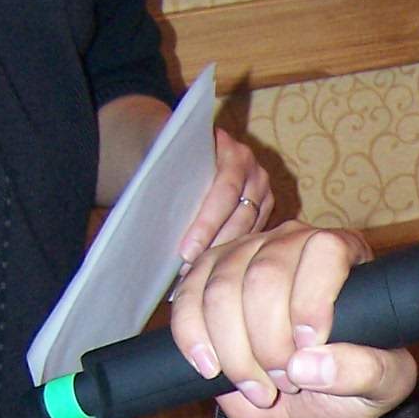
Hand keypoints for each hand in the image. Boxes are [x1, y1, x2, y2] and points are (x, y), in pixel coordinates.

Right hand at [169, 221, 417, 417]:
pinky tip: (211, 369)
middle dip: (269, 342)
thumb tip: (310, 365)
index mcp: (345, 255)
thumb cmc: (350, 385)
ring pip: (221, 288)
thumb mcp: (383, 386)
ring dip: (235, 350)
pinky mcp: (207, 278)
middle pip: (265, 274)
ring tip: (258, 386)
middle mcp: (293, 243)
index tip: (308, 347)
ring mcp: (245, 254)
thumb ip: (366, 372)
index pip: (324, 251)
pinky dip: (194, 339)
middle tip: (285, 383)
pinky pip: (187, 298)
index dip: (310, 300)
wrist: (301, 405)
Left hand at [178, 128, 274, 265]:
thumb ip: (170, 169)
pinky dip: (235, 251)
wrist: (203, 145)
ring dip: (224, 252)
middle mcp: (256, 173)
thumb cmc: (181, 151)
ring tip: (198, 271)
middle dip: (213, 244)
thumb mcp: (176, 150)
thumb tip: (152, 203)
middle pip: (240, 216)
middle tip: (189, 267)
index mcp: (235, 154)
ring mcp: (264, 193)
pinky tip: (215, 266)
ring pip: (249, 230)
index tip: (185, 250)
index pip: (224, 192)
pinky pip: (253, 235)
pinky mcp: (266, 209)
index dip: (205, 224)